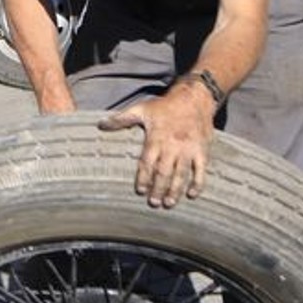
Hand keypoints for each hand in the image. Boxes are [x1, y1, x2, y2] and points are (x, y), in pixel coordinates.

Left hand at [97, 84, 215, 207]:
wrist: (194, 98)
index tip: (140, 190)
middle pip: (164, 171)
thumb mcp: (141, 109)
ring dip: (175, 190)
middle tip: (153, 203)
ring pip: (181, 173)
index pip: (148, 162)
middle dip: (158, 188)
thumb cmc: (165, 106)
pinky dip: (198, 183)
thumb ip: (121, 119)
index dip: (143, 177)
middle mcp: (173, 145)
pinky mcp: (202, 150)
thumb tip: (101, 124)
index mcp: (156, 138)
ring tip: (168, 203)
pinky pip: (200, 170)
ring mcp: (189, 149)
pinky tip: (192, 195)